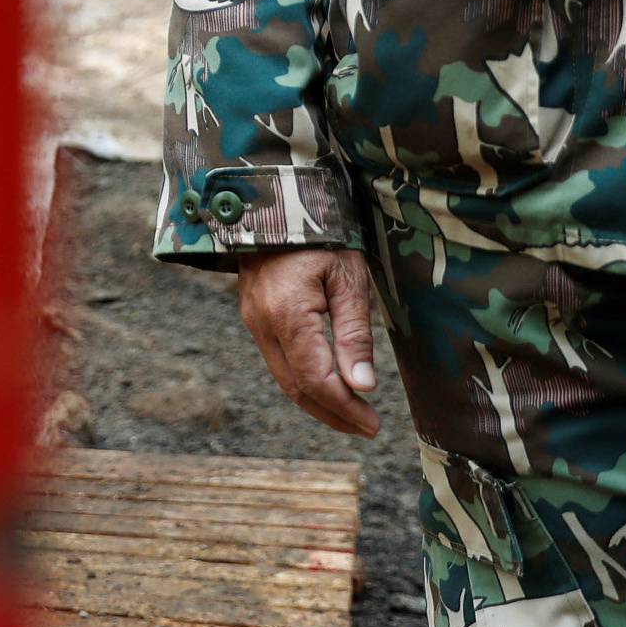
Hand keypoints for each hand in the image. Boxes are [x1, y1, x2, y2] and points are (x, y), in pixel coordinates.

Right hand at [235, 247, 379, 440]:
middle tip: (365, 427)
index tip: (373, 424)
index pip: (316, 380)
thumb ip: (354, 334)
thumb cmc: (320, 232)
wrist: (276, 198)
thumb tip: (362, 386)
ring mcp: (252, 319)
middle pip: (296, 387)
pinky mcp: (252, 314)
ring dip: (317, 400)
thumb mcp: (348, 278)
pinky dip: (302, 380)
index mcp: (288, 314)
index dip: (345, 408)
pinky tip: (326, 383)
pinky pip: (277, 359)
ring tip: (350, 413)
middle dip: (332, 414)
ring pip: (283, 377)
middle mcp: (263, 323)